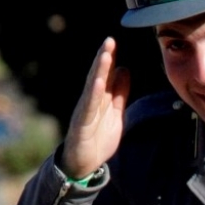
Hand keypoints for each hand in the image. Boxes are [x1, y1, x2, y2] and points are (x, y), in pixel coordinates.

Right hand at [61, 37, 130, 178]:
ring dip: (99, 71)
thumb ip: (119, 93)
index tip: (113, 41)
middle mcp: (90, 102)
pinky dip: (93, 94)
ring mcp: (84, 112)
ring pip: (92, 88)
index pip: (104, 75)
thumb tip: (124, 70)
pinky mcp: (81, 125)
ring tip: (105, 54)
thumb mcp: (115, 114)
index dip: (109, 59)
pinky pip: (88, 108)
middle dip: (103, 58)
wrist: (83, 164)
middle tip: (109, 40)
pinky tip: (98, 82)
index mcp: (99, 99)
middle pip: (97, 77)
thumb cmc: (97, 139)